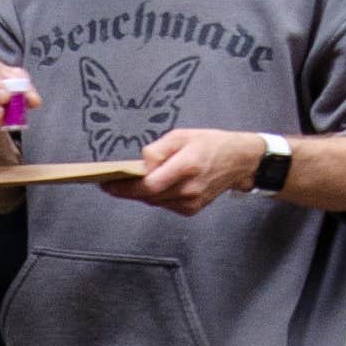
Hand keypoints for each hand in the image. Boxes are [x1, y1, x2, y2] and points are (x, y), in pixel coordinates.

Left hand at [124, 127, 253, 216]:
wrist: (238, 161)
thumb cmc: (210, 144)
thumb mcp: (181, 136)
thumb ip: (157, 150)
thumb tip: (140, 165)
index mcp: (186, 167)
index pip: (148, 185)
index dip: (125, 188)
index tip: (107, 184)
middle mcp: (189, 189)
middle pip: (148, 196)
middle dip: (128, 189)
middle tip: (113, 181)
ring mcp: (191, 202)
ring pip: (154, 201)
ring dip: (142, 192)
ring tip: (133, 180)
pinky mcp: (191, 209)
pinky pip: (164, 204)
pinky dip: (156, 195)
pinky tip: (157, 184)